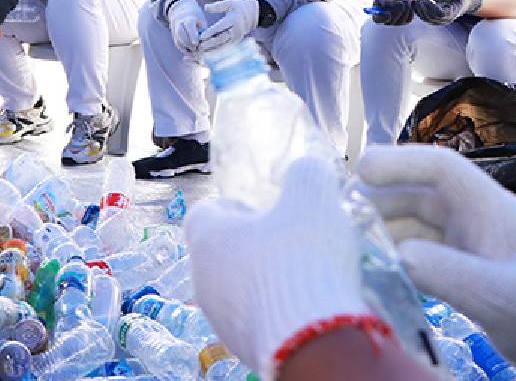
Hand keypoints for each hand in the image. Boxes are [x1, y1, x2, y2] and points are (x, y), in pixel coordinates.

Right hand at [167, 0, 206, 53]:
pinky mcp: (173, 35)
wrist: (180, 10)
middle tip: (196, 49)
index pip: (189, 26)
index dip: (192, 35)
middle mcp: (179, 23)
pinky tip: (189, 53)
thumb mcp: (201, 20)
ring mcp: (174, 29)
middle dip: (188, 43)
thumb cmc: (195, 16)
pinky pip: (177, 43)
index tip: (196, 43)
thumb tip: (206, 42)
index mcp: (188, 18)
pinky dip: (183, 49)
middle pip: (181, 34)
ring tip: (194, 53)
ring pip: (178, 40)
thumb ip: (203, 30)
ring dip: (185, 48)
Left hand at [187, 156, 369, 378]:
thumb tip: (307, 169)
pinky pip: (253, 317)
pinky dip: (273, 309)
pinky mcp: (240, 345)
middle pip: (220, 251)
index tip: (262, 210)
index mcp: (207, 237)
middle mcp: (203, 277)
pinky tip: (304, 307)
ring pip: (235, 287)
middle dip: (251, 244)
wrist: (311, 339)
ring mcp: (219, 316)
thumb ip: (307, 175)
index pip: (204, 213)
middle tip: (289, 240)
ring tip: (302, 274)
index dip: (234, 207)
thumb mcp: (313, 199)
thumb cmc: (302, 259)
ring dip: (261, 278)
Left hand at [199, 0, 259, 51]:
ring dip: (212, 48)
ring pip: (223, 44)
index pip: (220, 27)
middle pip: (221, 38)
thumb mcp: (229, 3)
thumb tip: (205, 7)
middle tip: (199, 46)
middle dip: (210, 43)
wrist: (252, 14)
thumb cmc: (237, 7)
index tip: (201, 36)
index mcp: (234, 20)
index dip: (211, 32)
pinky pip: (225, 46)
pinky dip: (216, 50)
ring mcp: (236, 37)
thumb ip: (217, 6)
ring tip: (201, 51)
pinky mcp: (235, 41)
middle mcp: (236, 30)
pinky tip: (207, 53)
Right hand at [356, 144, 515, 380]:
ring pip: (421, 229)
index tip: (358, 171)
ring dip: (386, 234)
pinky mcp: (473, 279)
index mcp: (495, 212)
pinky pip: (427, 259)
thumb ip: (443, 271)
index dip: (398, 162)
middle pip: (423, 198)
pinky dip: (400, 261)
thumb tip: (390, 255)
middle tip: (341, 217)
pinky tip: (378, 274)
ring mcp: (478, 252)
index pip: (441, 168)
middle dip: (381, 201)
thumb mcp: (499, 296)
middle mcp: (483, 224)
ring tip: (352, 247)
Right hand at [371, 0, 412, 25]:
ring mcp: (396, 22)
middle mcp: (386, 21)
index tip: (388, 14)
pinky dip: (410, 10)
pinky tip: (409, 4)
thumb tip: (387, 5)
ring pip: (402, 20)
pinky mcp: (405, 21)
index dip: (383, 18)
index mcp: (377, 14)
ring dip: (405, 9)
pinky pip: (409, 18)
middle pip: (392, 21)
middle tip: (400, 2)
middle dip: (397, 11)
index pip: (378, 20)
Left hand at [412, 0, 482, 25]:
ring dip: (419, 9)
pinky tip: (414, 3)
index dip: (429, 5)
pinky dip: (418, 11)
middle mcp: (445, 19)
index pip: (438, 13)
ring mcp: (440, 21)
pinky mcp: (435, 20)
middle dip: (423, 6)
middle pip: (430, 17)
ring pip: (426, 19)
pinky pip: (424, 18)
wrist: (465, 1)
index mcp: (452, 13)